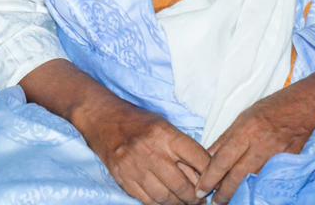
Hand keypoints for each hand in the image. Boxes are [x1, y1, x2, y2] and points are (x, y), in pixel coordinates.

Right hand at [20, 60, 207, 204]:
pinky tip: (165, 200)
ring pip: (166, 198)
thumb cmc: (137, 121)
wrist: (102, 118)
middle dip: (196, 197)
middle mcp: (151, 151)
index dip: (211, 175)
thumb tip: (204, 173)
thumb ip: (182, 147)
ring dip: (179, 203)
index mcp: (165, 135)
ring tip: (184, 201)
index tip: (213, 183)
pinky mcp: (123, 178)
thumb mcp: (163, 125)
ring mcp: (135, 167)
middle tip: (200, 199)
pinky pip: (148, 200)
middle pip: (184, 185)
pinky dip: (160, 203)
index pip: (199, 160)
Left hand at [196, 66, 314, 202]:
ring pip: (253, 179)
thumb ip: (227, 138)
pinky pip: (271, 177)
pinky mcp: (290, 162)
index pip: (222, 159)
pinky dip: (260, 186)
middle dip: (223, 192)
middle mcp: (259, 144)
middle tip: (213, 203)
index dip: (209, 177)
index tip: (200, 190)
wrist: (308, 104)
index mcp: (245, 130)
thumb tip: (208, 155)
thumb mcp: (245, 116)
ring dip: (240, 191)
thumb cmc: (273, 107)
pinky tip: (252, 192)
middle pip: (236, 175)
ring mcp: (276, 155)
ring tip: (228, 200)